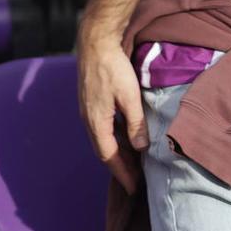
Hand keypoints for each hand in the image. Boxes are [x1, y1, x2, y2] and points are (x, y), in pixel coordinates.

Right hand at [77, 32, 148, 193]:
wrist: (96, 43)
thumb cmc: (113, 69)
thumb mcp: (129, 97)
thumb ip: (135, 123)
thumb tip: (141, 148)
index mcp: (96, 123)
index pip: (109, 157)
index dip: (122, 173)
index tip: (134, 188)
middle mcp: (89, 121)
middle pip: (106, 151)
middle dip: (121, 167)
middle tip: (137, 181)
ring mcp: (89, 111)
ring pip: (106, 139)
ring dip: (119, 153)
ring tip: (135, 163)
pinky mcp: (93, 102)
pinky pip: (105, 128)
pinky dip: (117, 138)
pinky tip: (128, 137)